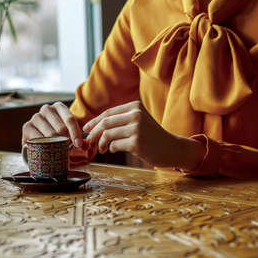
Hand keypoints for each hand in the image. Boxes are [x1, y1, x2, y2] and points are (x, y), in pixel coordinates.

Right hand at [22, 102, 84, 147]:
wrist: (41, 141)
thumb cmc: (58, 136)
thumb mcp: (70, 134)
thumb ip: (79, 139)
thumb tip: (84, 145)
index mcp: (59, 107)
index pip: (69, 119)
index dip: (75, 133)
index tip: (78, 144)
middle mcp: (46, 109)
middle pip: (60, 128)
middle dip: (66, 141)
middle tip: (67, 150)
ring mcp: (36, 117)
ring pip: (50, 134)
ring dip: (56, 145)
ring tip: (58, 150)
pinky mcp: (27, 126)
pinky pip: (38, 139)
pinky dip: (44, 146)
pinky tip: (47, 149)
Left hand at [83, 100, 205, 169]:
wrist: (172, 148)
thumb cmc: (152, 136)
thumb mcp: (139, 120)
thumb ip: (121, 120)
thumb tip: (93, 126)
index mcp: (135, 106)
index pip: (108, 113)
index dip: (94, 121)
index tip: (86, 129)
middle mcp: (136, 115)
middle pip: (105, 123)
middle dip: (93, 133)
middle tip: (89, 141)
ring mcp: (136, 128)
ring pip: (107, 135)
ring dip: (100, 143)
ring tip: (101, 149)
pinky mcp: (136, 142)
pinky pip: (114, 145)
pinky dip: (111, 149)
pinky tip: (114, 150)